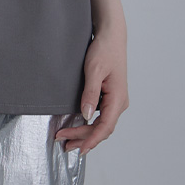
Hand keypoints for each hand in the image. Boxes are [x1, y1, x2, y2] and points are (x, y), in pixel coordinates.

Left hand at [55, 26, 127, 154]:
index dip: (91, 139)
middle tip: (64, 144)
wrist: (111, 36)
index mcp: (118, 98)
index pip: (105, 126)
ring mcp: (116, 100)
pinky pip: (101, 117)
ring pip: (102, 124)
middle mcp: (119, 102)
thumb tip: (86, 115)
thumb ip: (90, 93)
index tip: (78, 148)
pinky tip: (78, 127)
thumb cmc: (104, 50)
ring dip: (86, 134)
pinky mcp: (110, 97)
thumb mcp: (94, 70)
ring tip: (68, 141)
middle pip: (103, 129)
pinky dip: (89, 125)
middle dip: (83, 138)